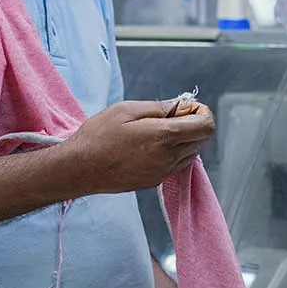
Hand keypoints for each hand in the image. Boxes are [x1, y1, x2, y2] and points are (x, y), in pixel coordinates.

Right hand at [61, 100, 215, 195]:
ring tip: (156, 130)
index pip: (206, 126)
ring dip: (183, 139)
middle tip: (170, 115)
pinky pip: (177, 165)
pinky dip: (173, 152)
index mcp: (165, 137)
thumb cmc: (99, 136)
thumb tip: (182, 105)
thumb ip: (160, 107)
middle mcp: (169, 158)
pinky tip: (151, 145)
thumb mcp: (127, 110)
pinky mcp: (155, 181)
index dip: (201, 112)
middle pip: (202, 139)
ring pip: (191, 153)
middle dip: (193, 123)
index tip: (186, 107)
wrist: (80, 168)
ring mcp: (163, 172)